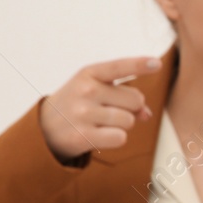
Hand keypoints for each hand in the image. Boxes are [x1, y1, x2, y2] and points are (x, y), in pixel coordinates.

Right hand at [39, 56, 158, 160]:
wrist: (45, 127)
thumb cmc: (79, 104)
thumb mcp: (96, 90)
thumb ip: (124, 95)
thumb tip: (146, 114)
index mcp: (89, 73)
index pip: (119, 67)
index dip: (139, 65)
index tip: (156, 64)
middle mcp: (86, 90)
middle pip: (135, 100)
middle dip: (131, 108)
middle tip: (109, 110)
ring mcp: (83, 113)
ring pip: (129, 120)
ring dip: (122, 125)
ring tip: (101, 123)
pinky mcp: (82, 136)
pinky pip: (120, 137)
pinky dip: (116, 138)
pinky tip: (100, 135)